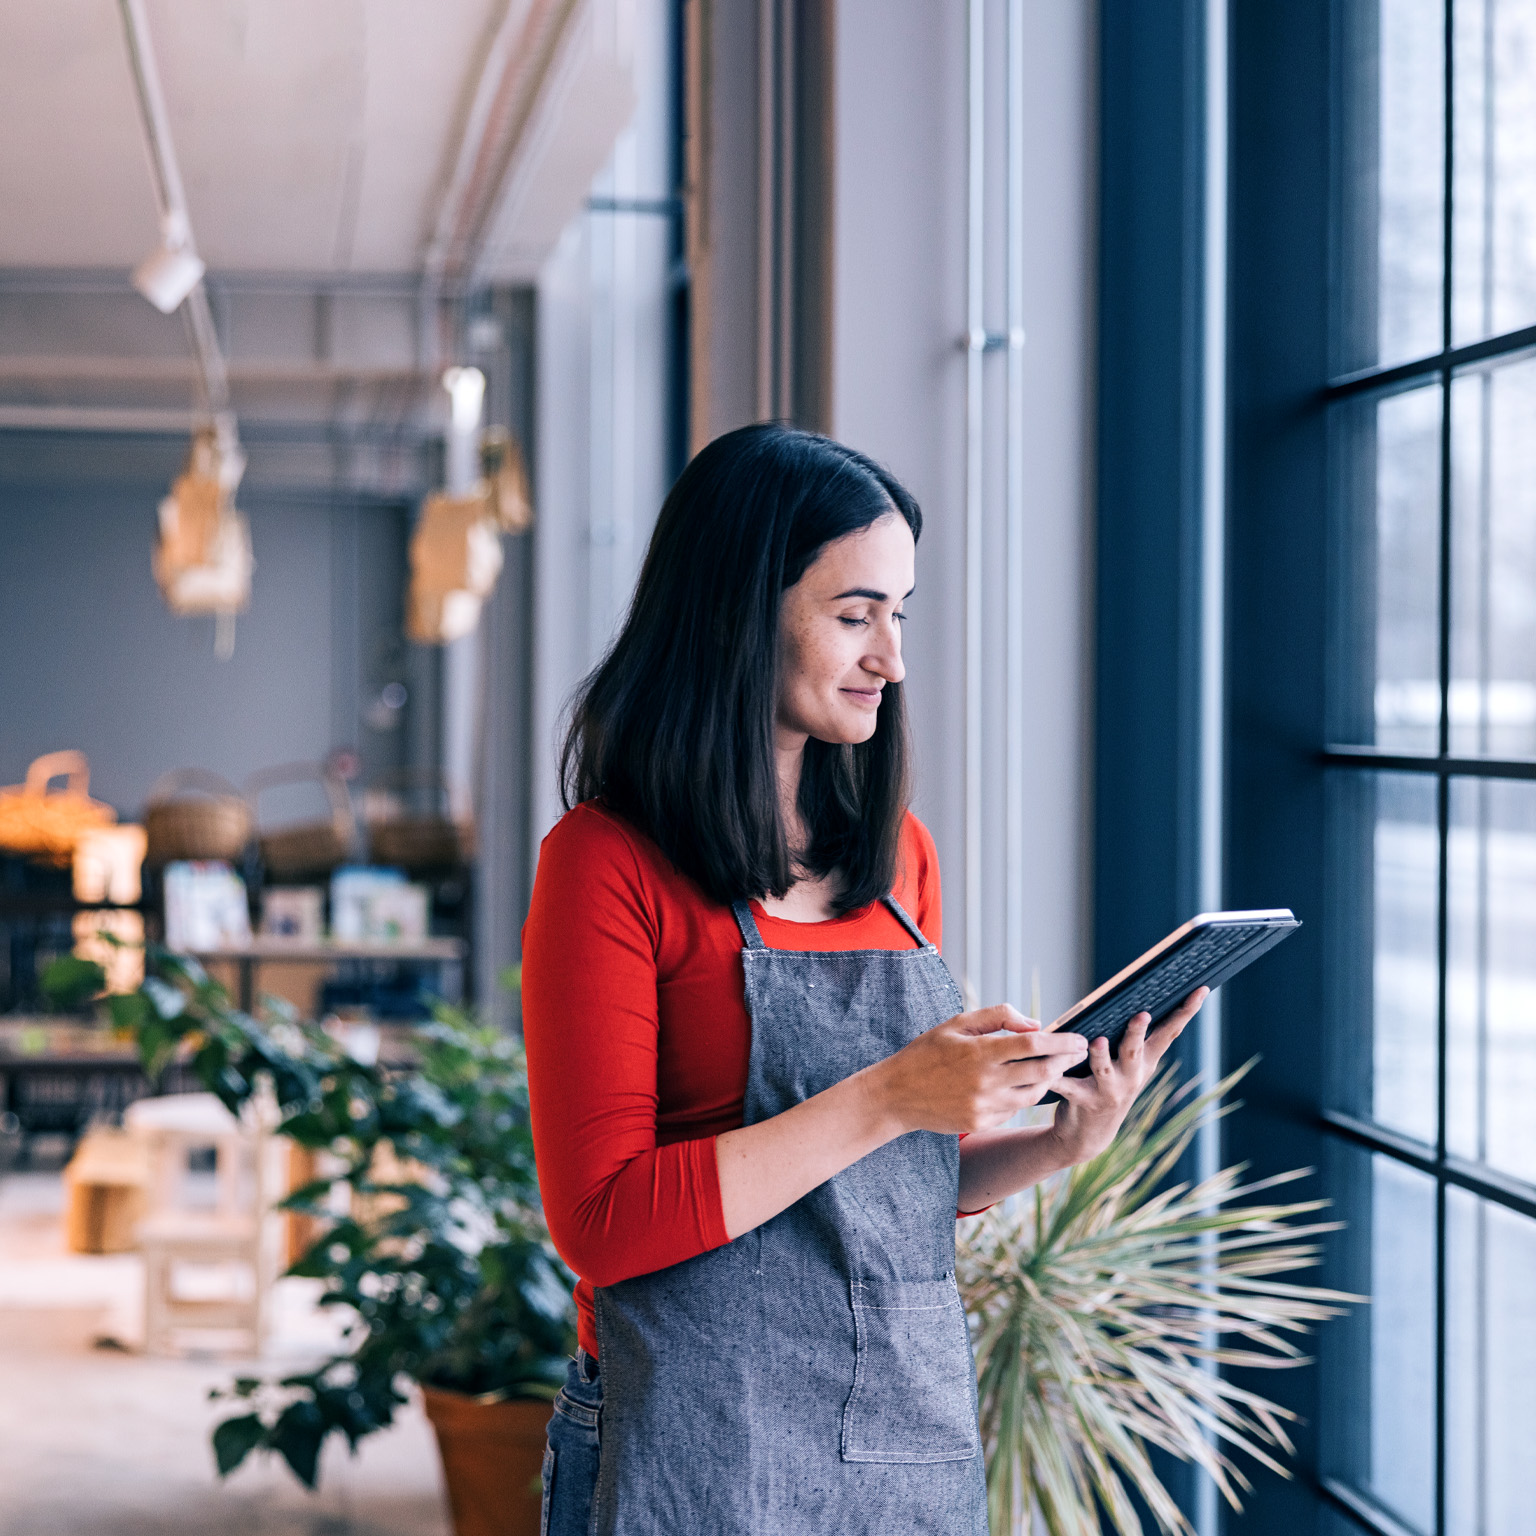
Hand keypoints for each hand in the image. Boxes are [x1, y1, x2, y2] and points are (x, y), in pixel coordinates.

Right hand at [873, 1006, 1090, 1135]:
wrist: (897, 1094)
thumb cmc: (927, 1053)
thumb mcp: (957, 1023)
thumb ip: (997, 1017)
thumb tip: (1035, 1023)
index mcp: (980, 1051)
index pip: (1033, 1045)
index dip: (1061, 1041)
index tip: (1078, 1038)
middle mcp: (985, 1081)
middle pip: (1041, 1072)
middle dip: (1065, 1061)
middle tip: (1078, 1052)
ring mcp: (984, 1105)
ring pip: (1033, 1094)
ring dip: (1049, 1080)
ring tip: (1056, 1067)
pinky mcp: (981, 1122)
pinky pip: (1014, 1108)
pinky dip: (1024, 1095)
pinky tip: (1025, 1084)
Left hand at [1046, 988, 1208, 1163]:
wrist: (1090, 1134)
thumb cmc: (1110, 1086)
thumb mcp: (1130, 1066)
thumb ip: (1137, 1039)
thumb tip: (1142, 1000)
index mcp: (1145, 1062)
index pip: (1169, 1033)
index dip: (1185, 1012)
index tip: (1200, 990)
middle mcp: (1131, 1076)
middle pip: (1135, 1050)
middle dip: (1137, 1032)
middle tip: (1142, 1015)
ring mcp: (1109, 1091)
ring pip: (1104, 1069)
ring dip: (1100, 1055)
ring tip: (1097, 1041)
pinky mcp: (1083, 1101)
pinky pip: (1067, 1085)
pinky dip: (1057, 1076)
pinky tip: (1049, 1066)